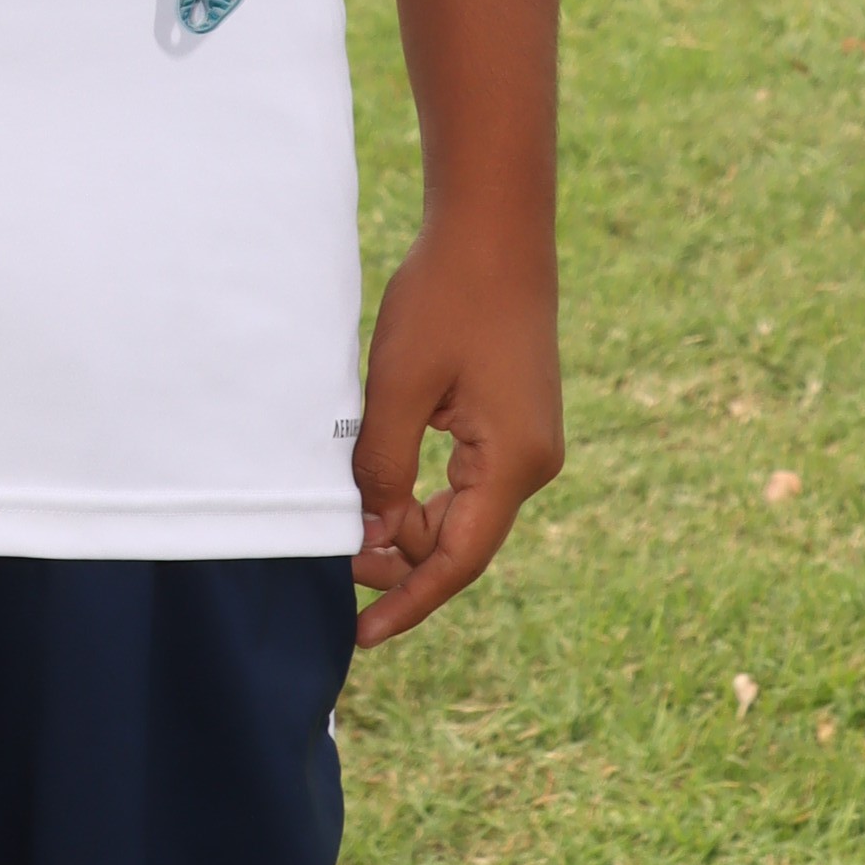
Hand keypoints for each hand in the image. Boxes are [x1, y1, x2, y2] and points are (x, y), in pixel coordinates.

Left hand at [349, 214, 563, 649]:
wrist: (496, 228)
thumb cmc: (448, 296)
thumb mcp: (399, 385)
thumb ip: (383, 465)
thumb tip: (371, 530)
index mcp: (513, 465)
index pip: (456, 562)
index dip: (407, 602)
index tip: (361, 635)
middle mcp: (532, 464)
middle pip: (458, 541)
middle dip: (397, 555)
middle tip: (331, 547)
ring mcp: (528, 442)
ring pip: (460, 510)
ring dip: (406, 519)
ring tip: (348, 509)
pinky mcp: (514, 419)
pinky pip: (467, 478)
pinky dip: (423, 488)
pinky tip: (382, 476)